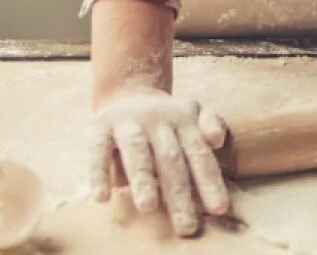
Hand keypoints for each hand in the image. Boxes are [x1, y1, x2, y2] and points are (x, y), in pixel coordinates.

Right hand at [89, 87, 231, 236]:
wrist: (128, 92)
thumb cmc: (168, 120)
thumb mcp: (193, 115)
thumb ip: (211, 125)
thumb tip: (216, 139)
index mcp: (183, 119)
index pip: (198, 153)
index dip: (209, 181)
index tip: (217, 209)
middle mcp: (156, 118)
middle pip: (169, 158)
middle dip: (178, 192)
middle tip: (185, 224)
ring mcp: (127, 121)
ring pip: (136, 151)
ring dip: (142, 179)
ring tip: (148, 207)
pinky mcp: (100, 126)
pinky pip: (98, 150)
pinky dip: (98, 173)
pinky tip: (102, 197)